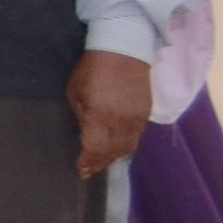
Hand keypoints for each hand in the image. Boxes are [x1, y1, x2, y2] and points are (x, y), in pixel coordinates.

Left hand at [69, 51, 151, 177]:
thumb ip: (82, 117)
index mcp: (100, 116)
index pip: (95, 148)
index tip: (80, 170)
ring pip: (127, 148)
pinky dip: (126, 147)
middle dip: (99, 163)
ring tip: (101, 164)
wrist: (124, 51)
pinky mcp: (146, 114)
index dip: (87, 162)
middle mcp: (121, 122)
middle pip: (112, 152)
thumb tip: (85, 136)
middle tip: (88, 171)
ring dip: (113, 158)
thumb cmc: (92, 69)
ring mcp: (137, 119)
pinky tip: (117, 150)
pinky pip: (136, 138)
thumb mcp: (76, 92)